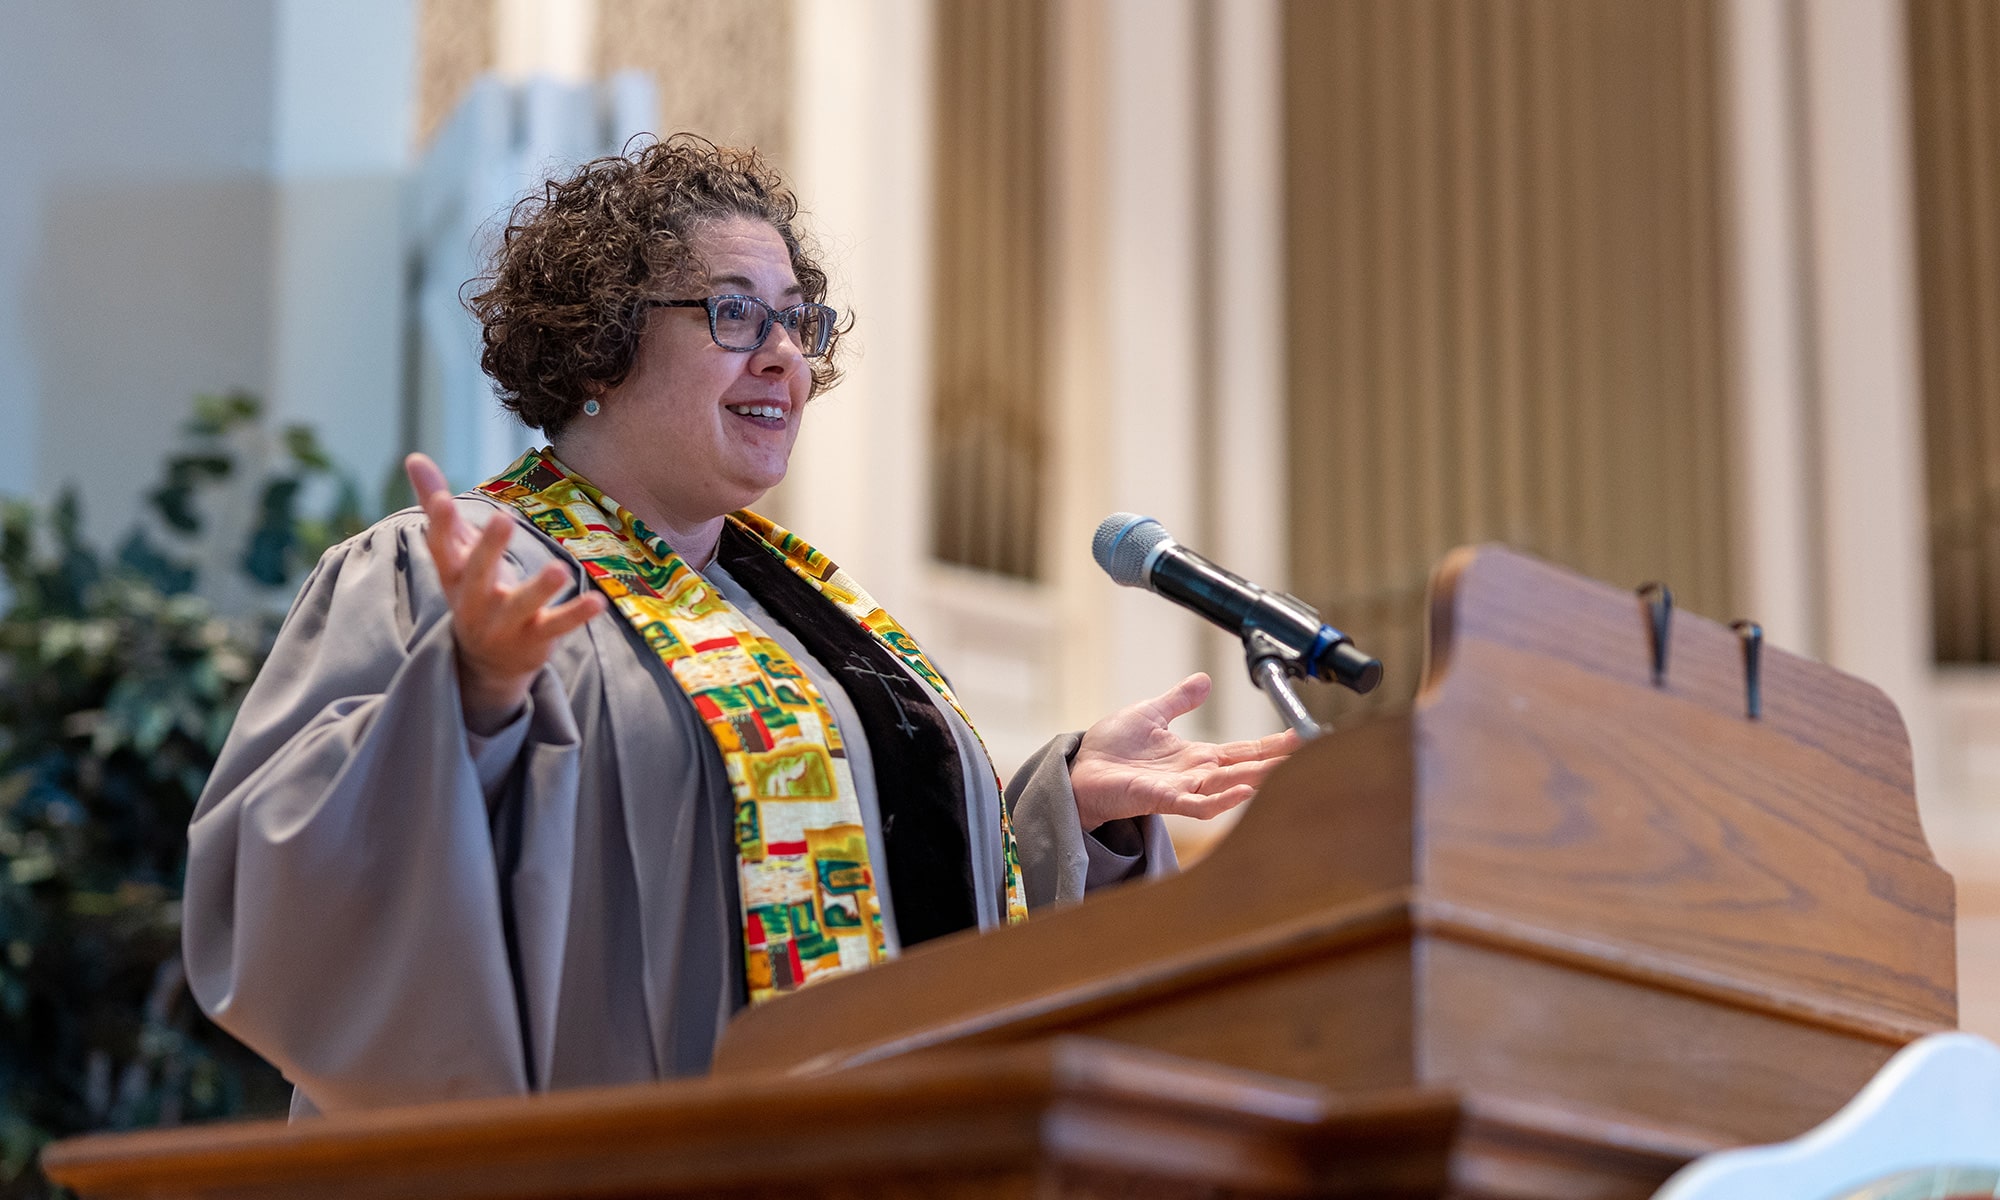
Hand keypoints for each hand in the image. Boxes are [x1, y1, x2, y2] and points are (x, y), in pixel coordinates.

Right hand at [406, 453, 605, 734]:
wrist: (485, 663)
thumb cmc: (470, 589)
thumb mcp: (453, 552)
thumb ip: (434, 504)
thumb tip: (413, 456)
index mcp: (454, 575)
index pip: (442, 548)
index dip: (440, 525)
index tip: (442, 499)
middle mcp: (475, 601)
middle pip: (479, 575)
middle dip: (489, 550)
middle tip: (501, 519)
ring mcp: (505, 624)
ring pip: (521, 605)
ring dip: (539, 590)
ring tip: (558, 569)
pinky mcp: (535, 639)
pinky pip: (557, 626)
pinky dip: (576, 615)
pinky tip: (598, 601)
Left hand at [1068, 673, 1300, 830]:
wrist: (1079, 770)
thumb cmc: (1110, 748)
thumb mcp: (1150, 713)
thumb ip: (1179, 700)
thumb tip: (1205, 679)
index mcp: (1196, 756)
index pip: (1243, 751)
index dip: (1273, 744)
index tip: (1302, 736)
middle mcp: (1195, 775)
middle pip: (1245, 770)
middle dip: (1277, 764)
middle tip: (1312, 758)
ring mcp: (1181, 789)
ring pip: (1229, 786)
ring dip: (1258, 781)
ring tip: (1287, 773)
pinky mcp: (1160, 800)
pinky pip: (1196, 804)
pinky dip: (1221, 800)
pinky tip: (1244, 794)